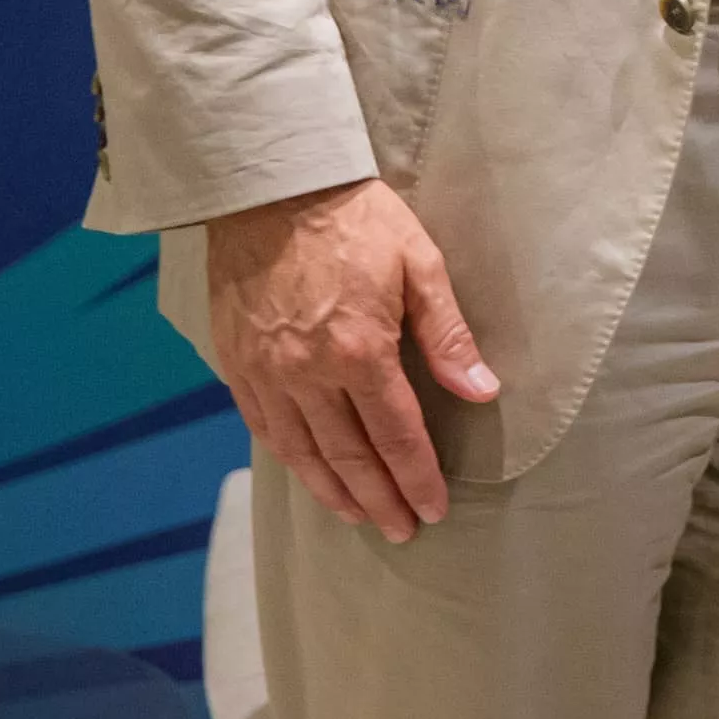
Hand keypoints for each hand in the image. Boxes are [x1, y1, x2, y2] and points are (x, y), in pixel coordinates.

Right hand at [204, 177, 497, 542]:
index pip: (395, 433)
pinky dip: (291, 461)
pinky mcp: (237, 365)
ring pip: (302, 453)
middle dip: (379, 499)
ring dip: (334, 492)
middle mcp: (307, 373)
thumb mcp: (420, 263)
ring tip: (361, 519)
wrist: (272, 189)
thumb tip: (482, 391)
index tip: (434, 508)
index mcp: (359, 350)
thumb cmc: (357, 218)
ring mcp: (266, 373)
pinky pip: (264, 429)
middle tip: (403, 530)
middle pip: (348, 455)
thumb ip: (447, 334)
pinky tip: (310, 476)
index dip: (416, 476)